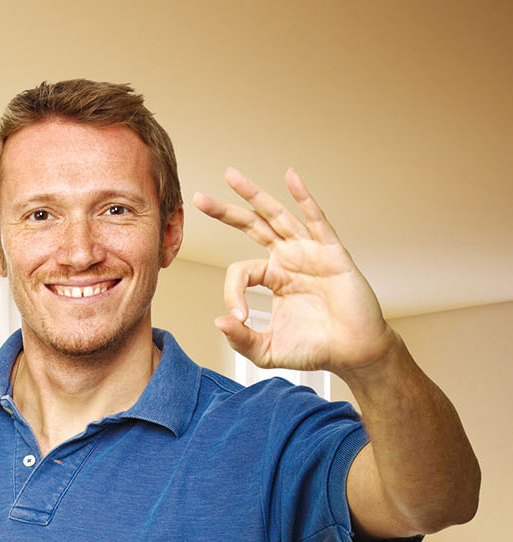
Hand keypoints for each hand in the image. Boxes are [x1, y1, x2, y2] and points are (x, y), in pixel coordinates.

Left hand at [194, 168, 397, 380]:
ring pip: (277, 216)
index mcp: (273, 277)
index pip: (240, 271)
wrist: (353, 353)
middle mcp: (289, 259)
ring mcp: (310, 252)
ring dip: (254, 195)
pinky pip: (316, 220)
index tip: (238, 317)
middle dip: (226, 211)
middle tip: (200, 199)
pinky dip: (304, 198)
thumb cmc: (314, 349)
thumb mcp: (266, 349)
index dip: (231, 292)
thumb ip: (240, 339)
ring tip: (231, 176)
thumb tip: (217, 322)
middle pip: (252, 226)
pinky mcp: (331, 253)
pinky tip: (290, 177)